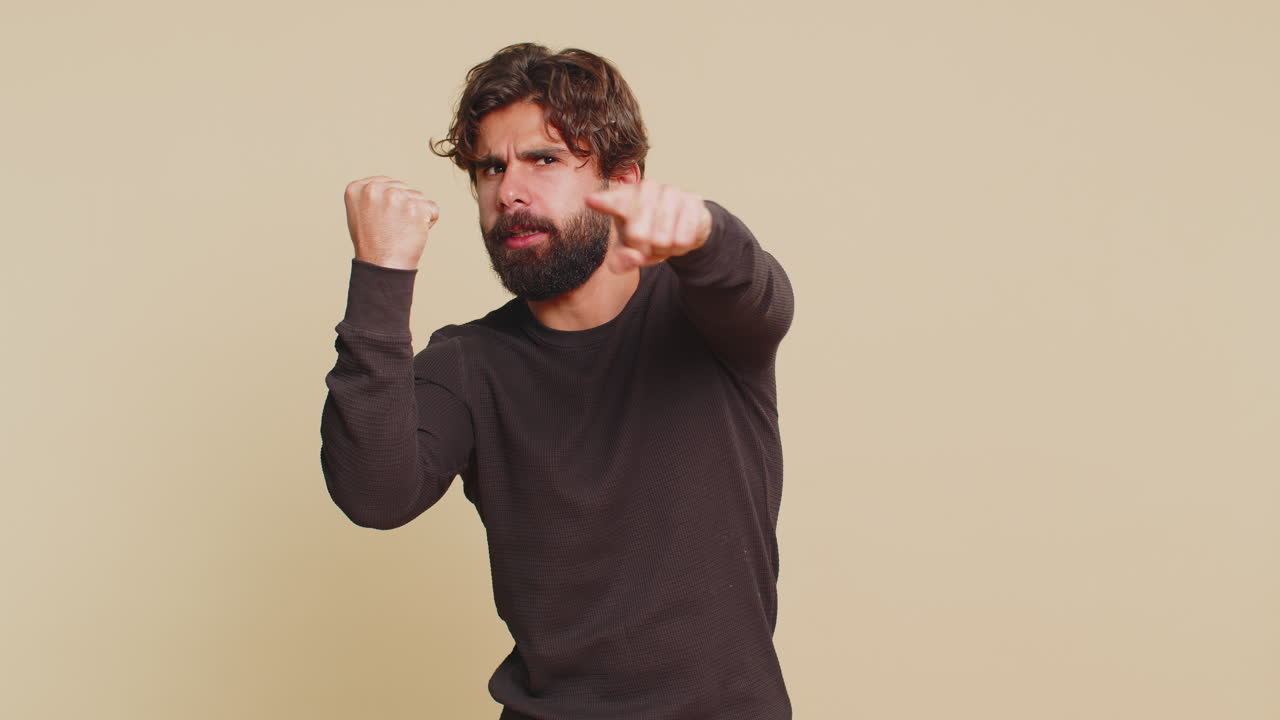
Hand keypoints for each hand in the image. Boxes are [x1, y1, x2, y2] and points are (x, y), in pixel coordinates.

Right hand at [344, 176, 439, 269]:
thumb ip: (373, 195)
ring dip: (416, 214)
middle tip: (392, 229)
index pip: (387, 184)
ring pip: (418, 197)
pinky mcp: (415, 206)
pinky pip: (432, 208)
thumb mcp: (361, 213)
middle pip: (404, 188)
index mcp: (357, 188)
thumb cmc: (373, 245)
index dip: (390, 204)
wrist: (382, 267)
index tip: (381, 221)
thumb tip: (392, 186)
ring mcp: (395, 196)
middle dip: (404, 207)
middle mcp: (374, 188)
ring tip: (401, 232)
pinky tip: (412, 233)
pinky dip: (428, 222)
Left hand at [585, 179, 712, 272]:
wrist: (680, 228)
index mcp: (623, 198)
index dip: (602, 203)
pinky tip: (680, 234)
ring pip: (663, 239)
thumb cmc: (646, 238)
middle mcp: (645, 188)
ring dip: (664, 248)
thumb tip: (633, 257)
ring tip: (665, 239)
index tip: (590, 200)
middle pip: (639, 236)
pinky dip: (681, 246)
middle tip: (648, 244)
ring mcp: (670, 191)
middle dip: (645, 249)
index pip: (611, 202)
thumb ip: (621, 261)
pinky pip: (683, 238)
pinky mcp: (692, 199)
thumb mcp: (628, 252)